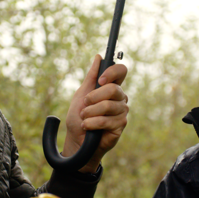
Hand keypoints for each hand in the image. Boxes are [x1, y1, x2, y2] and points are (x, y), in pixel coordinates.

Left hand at [63, 54, 128, 172]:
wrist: (77, 140)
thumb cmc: (79, 117)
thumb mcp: (81, 95)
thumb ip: (91, 77)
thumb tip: (98, 57)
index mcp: (111, 87)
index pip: (121, 72)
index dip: (112, 72)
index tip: (101, 80)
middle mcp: (119, 98)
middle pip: (114, 89)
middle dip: (94, 97)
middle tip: (85, 105)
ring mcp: (121, 111)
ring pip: (108, 105)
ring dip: (90, 113)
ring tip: (84, 119)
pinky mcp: (120, 125)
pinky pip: (107, 120)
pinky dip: (92, 123)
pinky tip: (88, 127)